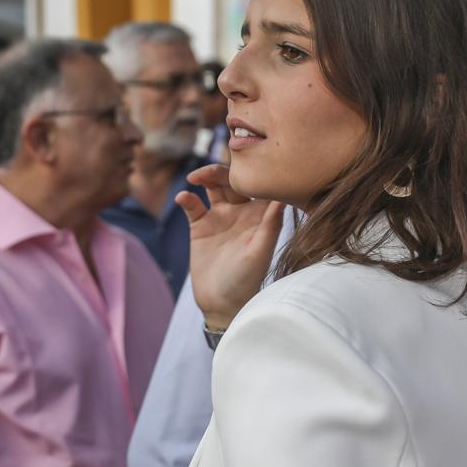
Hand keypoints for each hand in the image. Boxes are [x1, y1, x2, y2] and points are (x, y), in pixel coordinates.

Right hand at [176, 164, 286, 331]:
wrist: (221, 303)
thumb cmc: (247, 281)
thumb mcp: (259, 253)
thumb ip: (270, 225)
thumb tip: (283, 197)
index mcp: (260, 214)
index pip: (258, 183)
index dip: (252, 170)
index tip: (242, 163)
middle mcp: (242, 211)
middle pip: (232, 180)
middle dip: (220, 171)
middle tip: (207, 172)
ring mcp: (221, 217)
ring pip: (213, 186)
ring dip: (204, 177)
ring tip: (194, 178)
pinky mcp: (200, 226)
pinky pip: (193, 205)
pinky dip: (187, 198)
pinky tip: (183, 198)